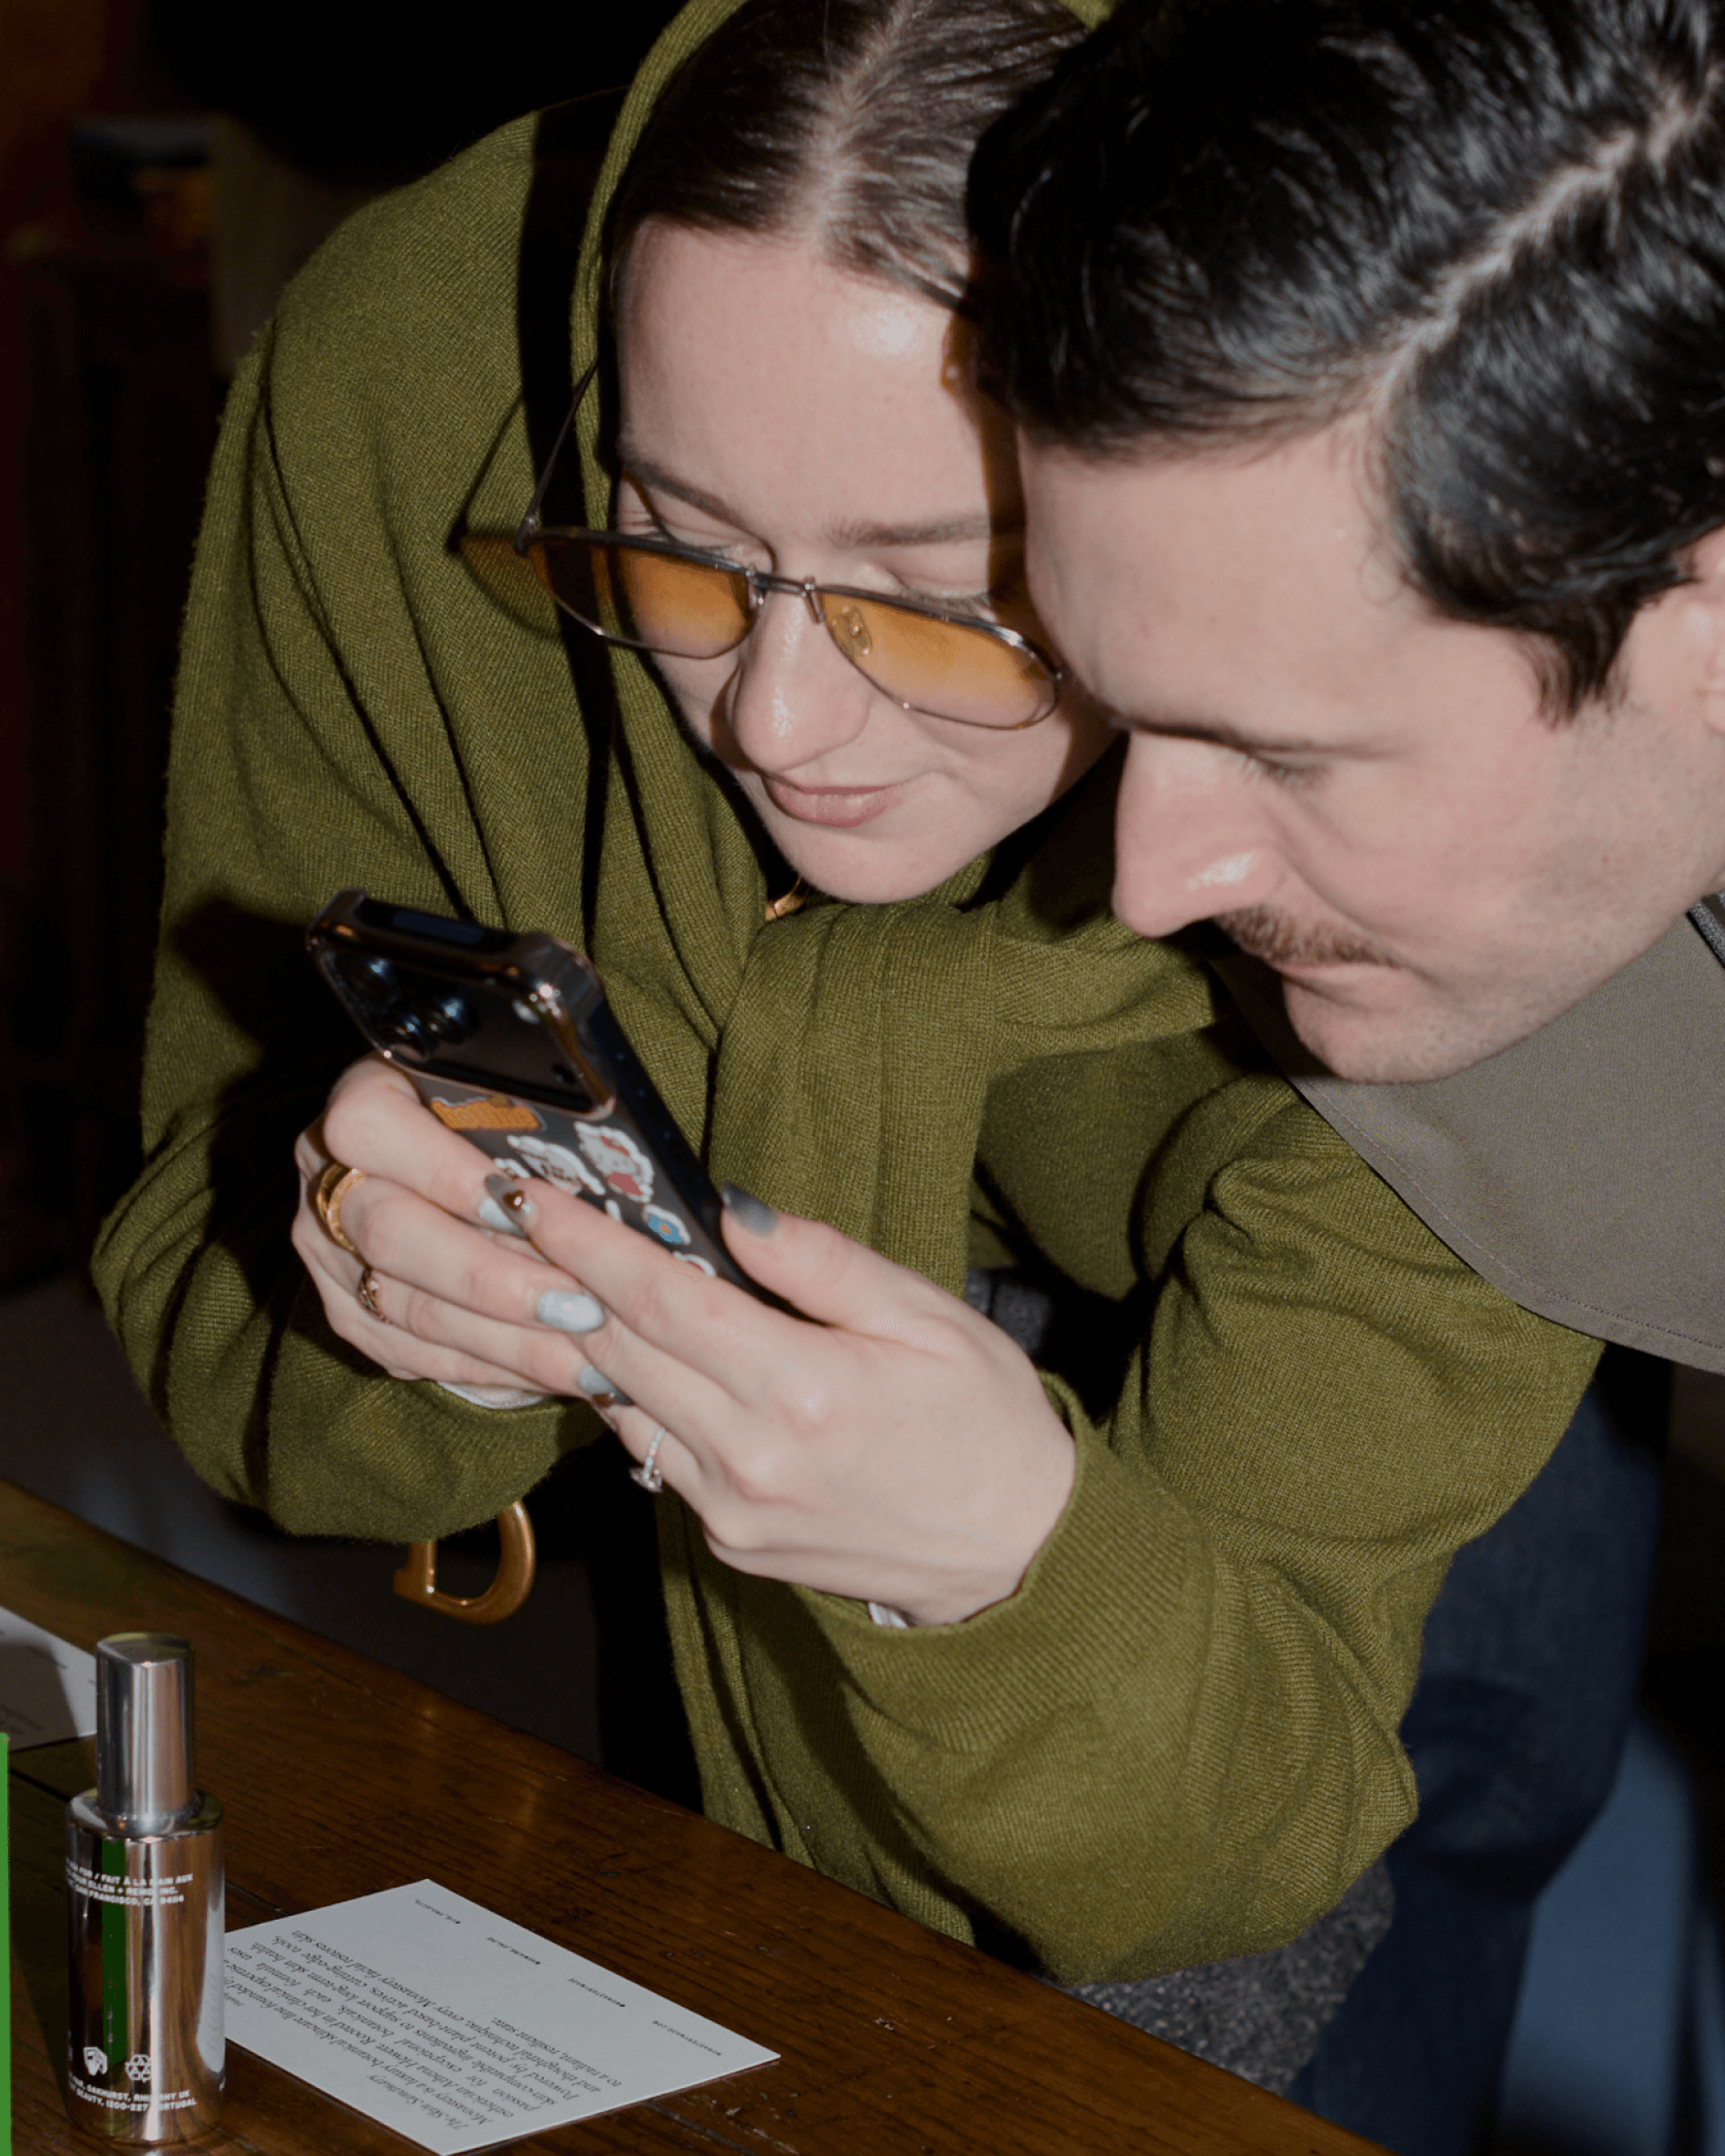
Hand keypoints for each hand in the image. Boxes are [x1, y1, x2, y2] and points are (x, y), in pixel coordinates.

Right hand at [293, 1055, 622, 1397]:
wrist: (443, 1156)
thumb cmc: (494, 1116)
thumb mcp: (503, 1095)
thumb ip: (524, 1121)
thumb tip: (593, 1170)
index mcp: (359, 1100)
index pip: (371, 1129)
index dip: (443, 1170)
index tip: (517, 1203)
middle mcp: (328, 1180)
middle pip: (391, 1235)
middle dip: (494, 1279)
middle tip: (579, 1306)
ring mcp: (330, 1255)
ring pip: (408, 1308)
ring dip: (505, 1340)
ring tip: (588, 1358)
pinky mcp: (349, 1312)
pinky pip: (415, 1351)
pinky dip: (490, 1365)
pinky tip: (554, 1370)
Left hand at [496, 1177, 1078, 1624]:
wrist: (1017, 1556)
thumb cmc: (986, 1422)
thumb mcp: (926, 1316)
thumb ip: (819, 1262)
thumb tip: (729, 1208)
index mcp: (803, 1391)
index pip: (662, 1299)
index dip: (588, 1243)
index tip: (535, 1197)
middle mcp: (750, 1459)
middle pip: (621, 1351)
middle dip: (558, 1280)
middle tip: (514, 1222)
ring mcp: (730, 1511)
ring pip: (623, 1407)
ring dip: (581, 1340)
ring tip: (548, 1275)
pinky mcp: (727, 1542)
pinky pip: (654, 1455)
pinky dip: (632, 1398)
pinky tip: (625, 1353)